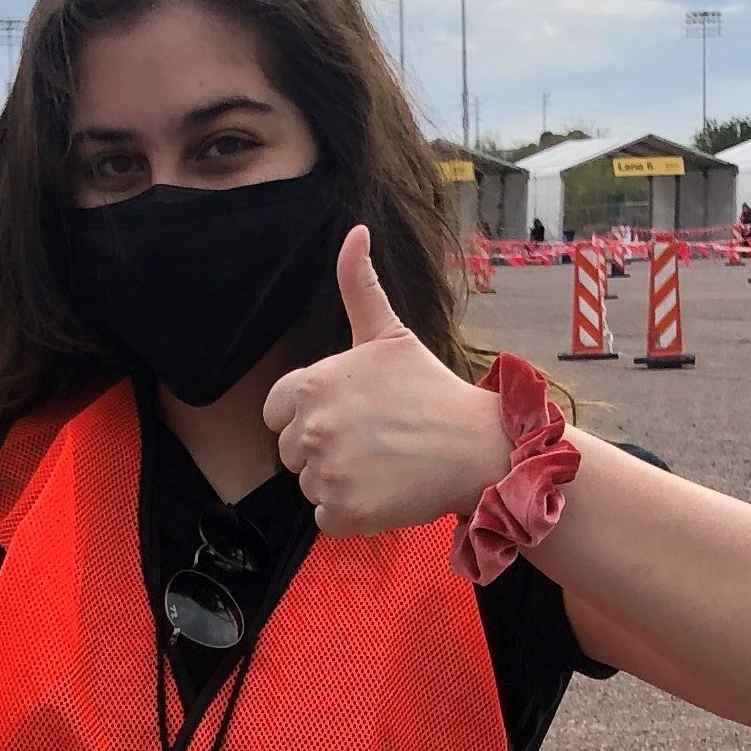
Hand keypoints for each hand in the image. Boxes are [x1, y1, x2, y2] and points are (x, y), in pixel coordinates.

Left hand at [262, 226, 510, 538]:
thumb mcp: (388, 333)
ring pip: (309, 487)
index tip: (346, 417)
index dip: (306, 416)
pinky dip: (351, 514)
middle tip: (371, 442)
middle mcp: (312, 429)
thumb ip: (358, 286)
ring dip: (338, 483)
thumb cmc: (430, 389)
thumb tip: (355, 231)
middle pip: (290, 454)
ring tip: (382, 465)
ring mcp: (326, 474)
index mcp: (313, 385)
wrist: (475, 446)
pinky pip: (327, 519)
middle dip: (322, 451)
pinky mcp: (343, 513)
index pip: (275, 413)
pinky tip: (383, 491)